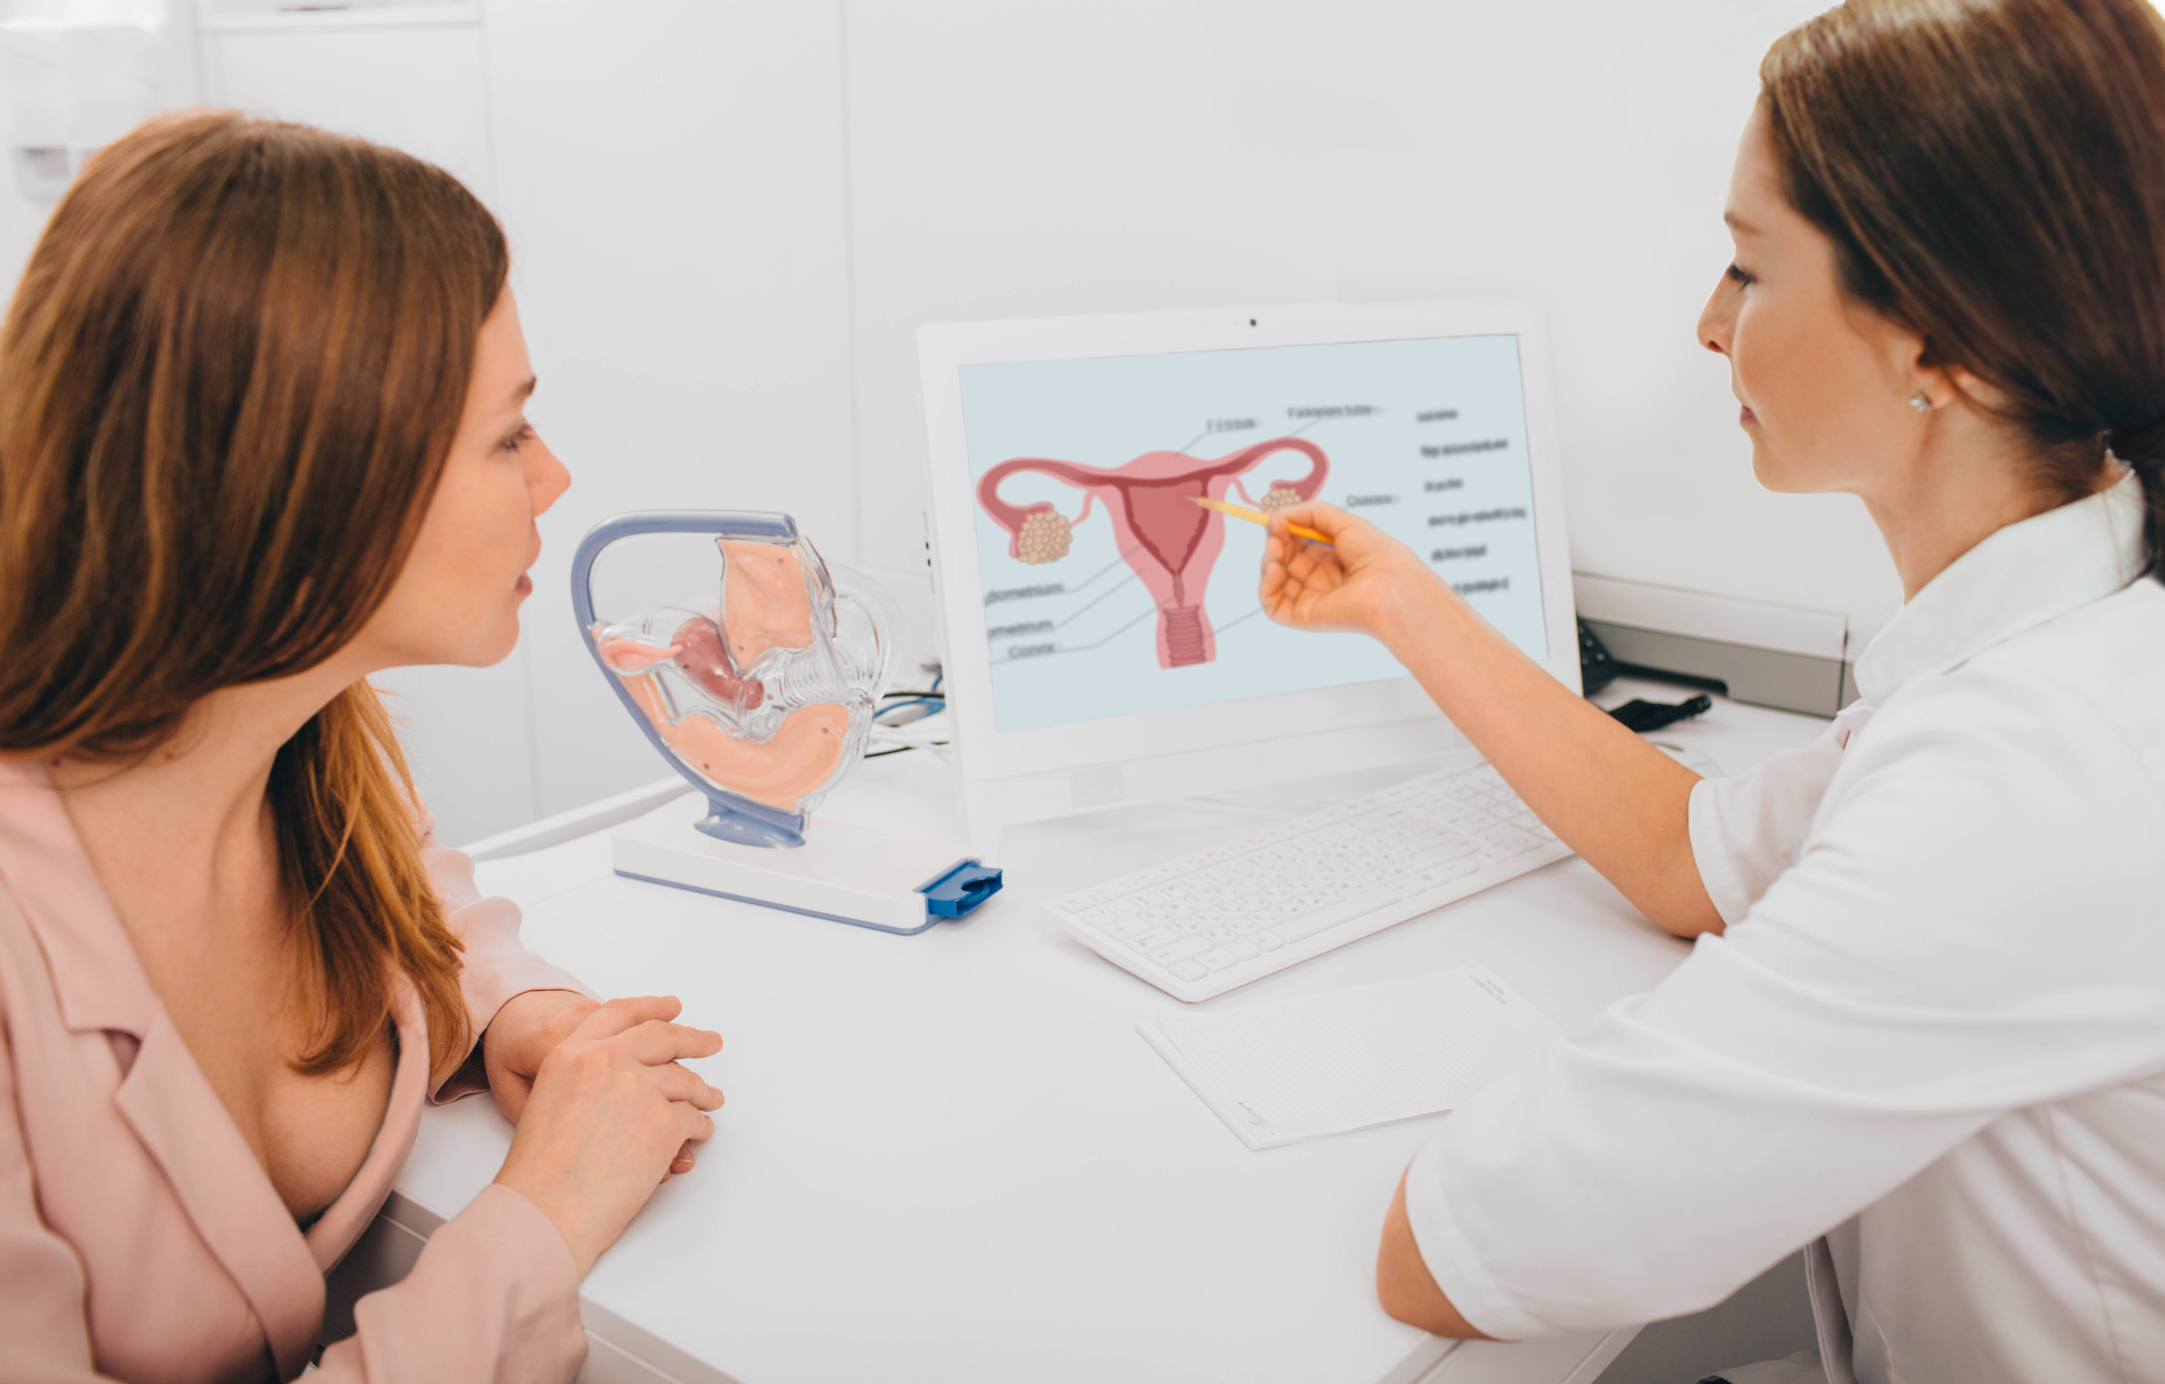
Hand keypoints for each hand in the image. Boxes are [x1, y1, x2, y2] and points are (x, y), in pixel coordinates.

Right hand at [493, 996, 724, 1275]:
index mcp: (571, 1053)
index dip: (650, 1008)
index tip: (671, 1007)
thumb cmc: (539, 1171)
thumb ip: (584, 1078)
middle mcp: (606, 1060)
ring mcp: (639, 1088)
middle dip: (693, 1039)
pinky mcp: (664, 1121)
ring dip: (702, 1091)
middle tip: (710, 1042)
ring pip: (684, 1080)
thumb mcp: (547, 1101)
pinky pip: (693, 1118)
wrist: (544, 1209)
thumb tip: (625, 1078)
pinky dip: (700, 1127)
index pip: (619, 1015)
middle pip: (663, 1037)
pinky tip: (700, 1131)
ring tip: (710, 1099)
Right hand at [1259, 502, 1443, 640]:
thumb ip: (1310, 513)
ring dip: (1268, 559)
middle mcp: (1320, 579)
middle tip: (1276, 528)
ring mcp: (1310, 598)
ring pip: (1274, 579)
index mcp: (1332, 560)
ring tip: (1276, 547)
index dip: (1285, 529)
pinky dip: (1265, 585)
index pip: (1298, 544)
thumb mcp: (1343, 522)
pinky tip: (1275, 569)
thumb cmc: (1377, 555)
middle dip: (1275, 541)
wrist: (1389, 586)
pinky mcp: (1302, 616)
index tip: (1277, 516)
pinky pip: (1272, 604)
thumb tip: (1278, 514)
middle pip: (1283, 559)